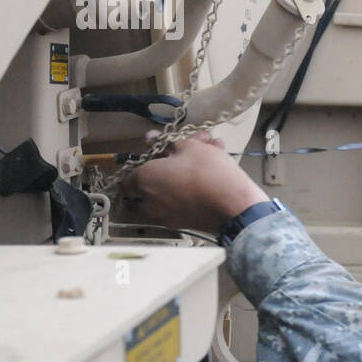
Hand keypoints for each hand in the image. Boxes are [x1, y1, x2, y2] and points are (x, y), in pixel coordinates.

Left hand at [121, 131, 268, 235]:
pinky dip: (192, 189)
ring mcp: (165, 215)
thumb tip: (153, 138)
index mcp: (144, 179)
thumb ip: (170, 142)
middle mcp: (149, 201)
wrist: (234, 206)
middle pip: (153, 181)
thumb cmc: (208, 172)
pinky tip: (214, 174)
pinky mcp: (183, 223)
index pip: (127, 178)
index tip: (159, 154)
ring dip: (185, 173)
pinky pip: (182, 201)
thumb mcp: (191, 147)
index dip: (143, 163)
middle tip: (192, 148)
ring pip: (170, 189)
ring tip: (212, 154)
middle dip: (171, 163)